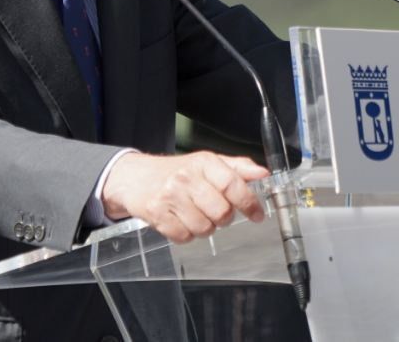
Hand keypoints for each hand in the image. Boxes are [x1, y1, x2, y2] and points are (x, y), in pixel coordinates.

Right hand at [101, 151, 268, 243]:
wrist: (135, 176)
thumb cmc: (176, 171)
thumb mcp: (207, 163)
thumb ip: (237, 169)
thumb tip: (264, 173)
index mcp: (203, 162)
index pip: (233, 184)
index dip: (249, 203)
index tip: (256, 215)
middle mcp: (186, 177)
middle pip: (221, 212)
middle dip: (223, 217)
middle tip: (216, 211)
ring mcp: (169, 196)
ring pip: (204, 228)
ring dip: (204, 227)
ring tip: (195, 214)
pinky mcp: (156, 214)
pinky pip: (184, 237)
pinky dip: (186, 234)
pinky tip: (181, 221)